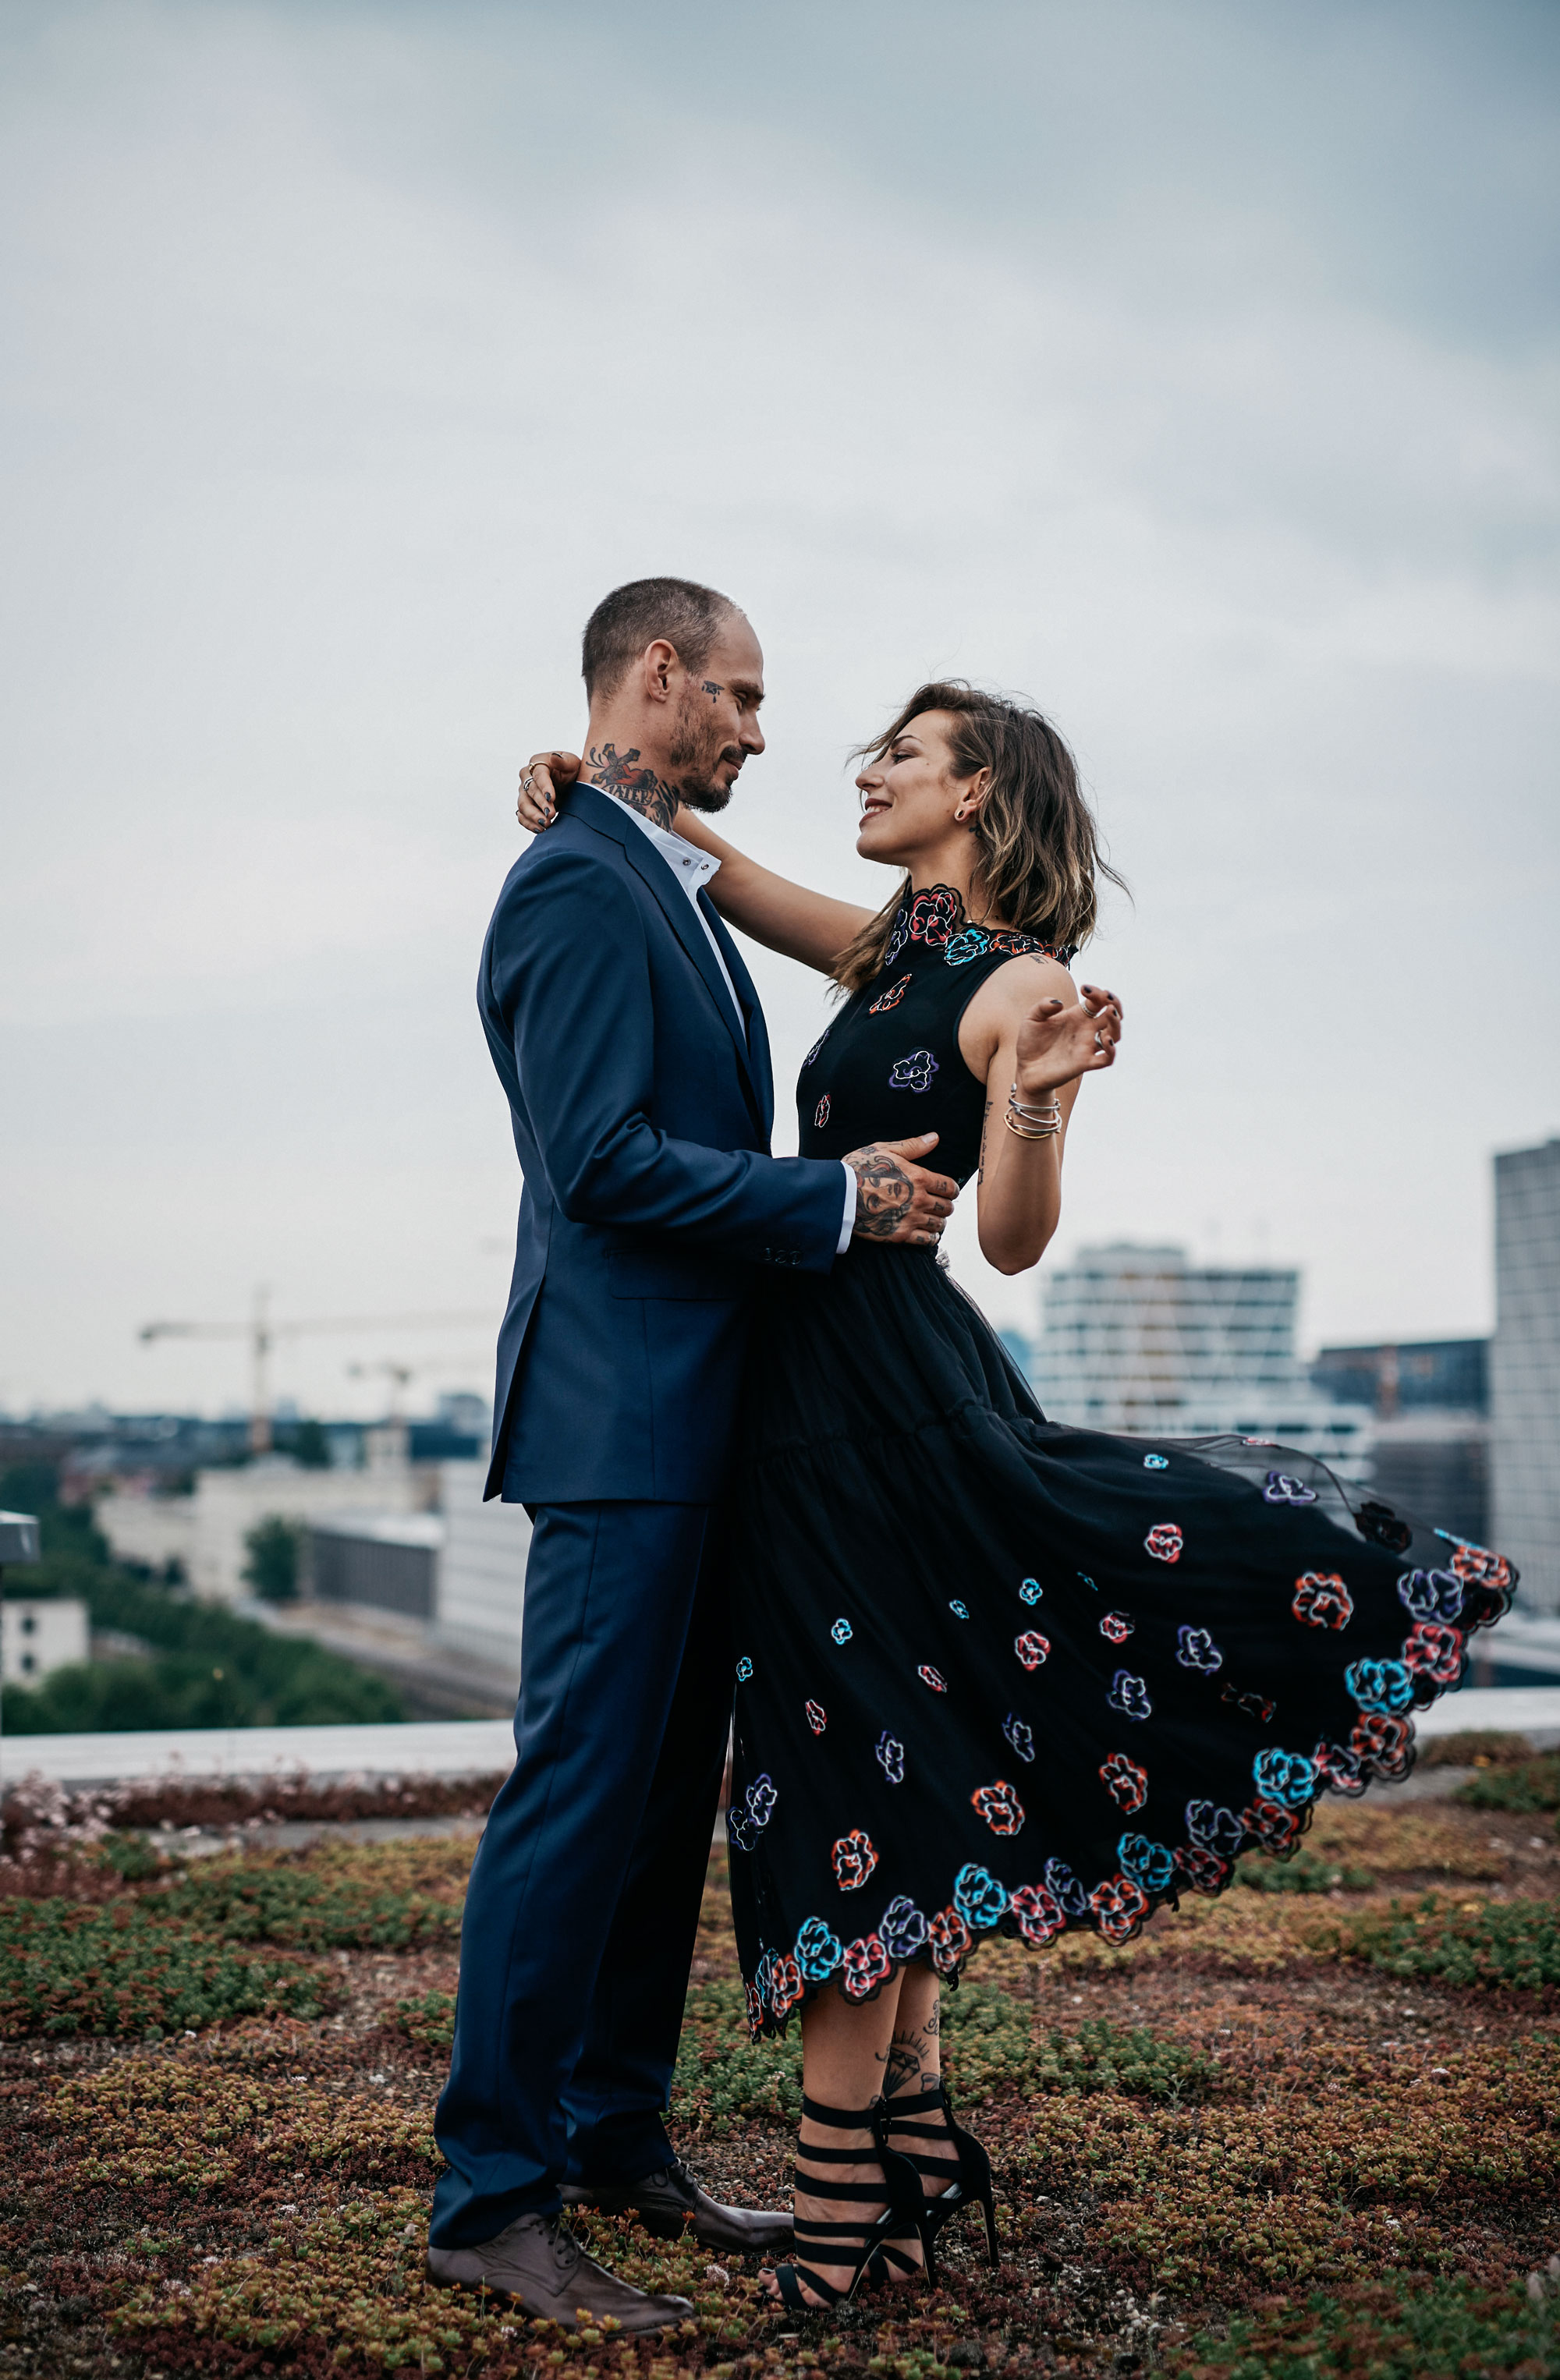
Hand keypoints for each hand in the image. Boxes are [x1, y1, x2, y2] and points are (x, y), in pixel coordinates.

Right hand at [516, 751, 579, 832]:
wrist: (571, 784)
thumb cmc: (572, 770)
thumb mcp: (572, 763)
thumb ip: (563, 761)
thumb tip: (553, 758)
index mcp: (537, 763)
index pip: (538, 774)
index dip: (544, 786)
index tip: (552, 798)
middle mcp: (527, 776)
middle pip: (530, 791)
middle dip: (540, 804)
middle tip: (551, 814)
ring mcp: (524, 792)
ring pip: (523, 805)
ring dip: (533, 816)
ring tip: (546, 825)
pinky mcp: (526, 805)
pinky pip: (521, 816)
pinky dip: (529, 824)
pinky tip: (540, 830)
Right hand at [843, 1135, 959, 1246]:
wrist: (839, 1194)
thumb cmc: (859, 1168)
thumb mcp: (885, 1150)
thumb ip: (913, 1146)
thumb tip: (935, 1138)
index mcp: (919, 1178)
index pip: (950, 1187)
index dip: (952, 1189)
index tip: (948, 1190)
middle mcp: (919, 1200)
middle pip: (947, 1207)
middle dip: (946, 1205)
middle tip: (939, 1204)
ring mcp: (910, 1219)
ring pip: (939, 1224)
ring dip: (939, 1221)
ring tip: (933, 1218)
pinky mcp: (900, 1235)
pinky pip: (926, 1240)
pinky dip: (931, 1237)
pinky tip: (927, 1233)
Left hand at [1014, 982, 1122, 1100]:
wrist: (1025, 1068)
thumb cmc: (1030, 1042)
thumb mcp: (1032, 1018)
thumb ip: (1043, 1006)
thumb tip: (1058, 1003)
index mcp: (1077, 1016)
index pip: (1098, 1001)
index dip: (1097, 992)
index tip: (1084, 988)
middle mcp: (1086, 1030)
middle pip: (1112, 1015)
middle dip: (1115, 1003)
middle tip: (1107, 998)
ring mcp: (1087, 1047)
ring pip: (1114, 1035)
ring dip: (1116, 1023)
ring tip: (1109, 1012)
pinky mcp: (1084, 1064)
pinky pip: (1106, 1059)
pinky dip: (1111, 1050)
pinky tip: (1106, 1039)